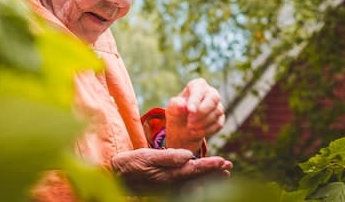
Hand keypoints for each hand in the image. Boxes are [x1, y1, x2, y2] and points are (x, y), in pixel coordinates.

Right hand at [111, 148, 231, 192]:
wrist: (115, 177)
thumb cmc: (130, 164)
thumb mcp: (146, 156)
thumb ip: (168, 156)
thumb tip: (188, 155)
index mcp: (169, 175)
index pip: (194, 169)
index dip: (210, 165)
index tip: (223, 161)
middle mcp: (171, 184)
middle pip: (198, 179)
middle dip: (214, 173)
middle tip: (228, 166)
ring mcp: (168, 188)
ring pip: (194, 184)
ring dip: (208, 178)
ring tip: (222, 173)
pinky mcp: (164, 189)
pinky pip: (186, 187)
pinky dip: (197, 182)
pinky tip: (202, 179)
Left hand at [166, 78, 224, 152]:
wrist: (182, 127)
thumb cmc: (177, 112)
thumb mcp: (172, 109)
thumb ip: (175, 105)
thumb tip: (182, 106)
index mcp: (198, 85)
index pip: (199, 89)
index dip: (195, 100)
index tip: (190, 111)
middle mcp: (211, 92)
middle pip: (213, 99)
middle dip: (202, 112)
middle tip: (189, 122)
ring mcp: (218, 105)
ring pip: (217, 112)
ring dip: (202, 123)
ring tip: (189, 127)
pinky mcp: (220, 118)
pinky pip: (218, 124)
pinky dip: (206, 130)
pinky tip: (195, 132)